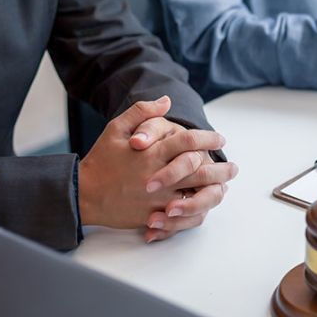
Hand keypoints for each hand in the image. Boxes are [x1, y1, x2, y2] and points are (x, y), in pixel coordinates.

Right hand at [79, 96, 234, 241]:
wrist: (83, 194)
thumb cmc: (102, 160)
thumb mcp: (116, 129)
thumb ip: (142, 112)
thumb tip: (166, 100)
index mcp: (151, 153)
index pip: (189, 142)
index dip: (208, 138)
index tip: (220, 139)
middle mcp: (158, 176)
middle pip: (200, 170)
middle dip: (221, 168)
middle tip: (233, 167)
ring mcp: (157, 199)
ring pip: (196, 195)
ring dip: (216, 190)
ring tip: (225, 186)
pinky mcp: (154, 216)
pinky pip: (183, 216)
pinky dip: (199, 210)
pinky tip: (207, 203)